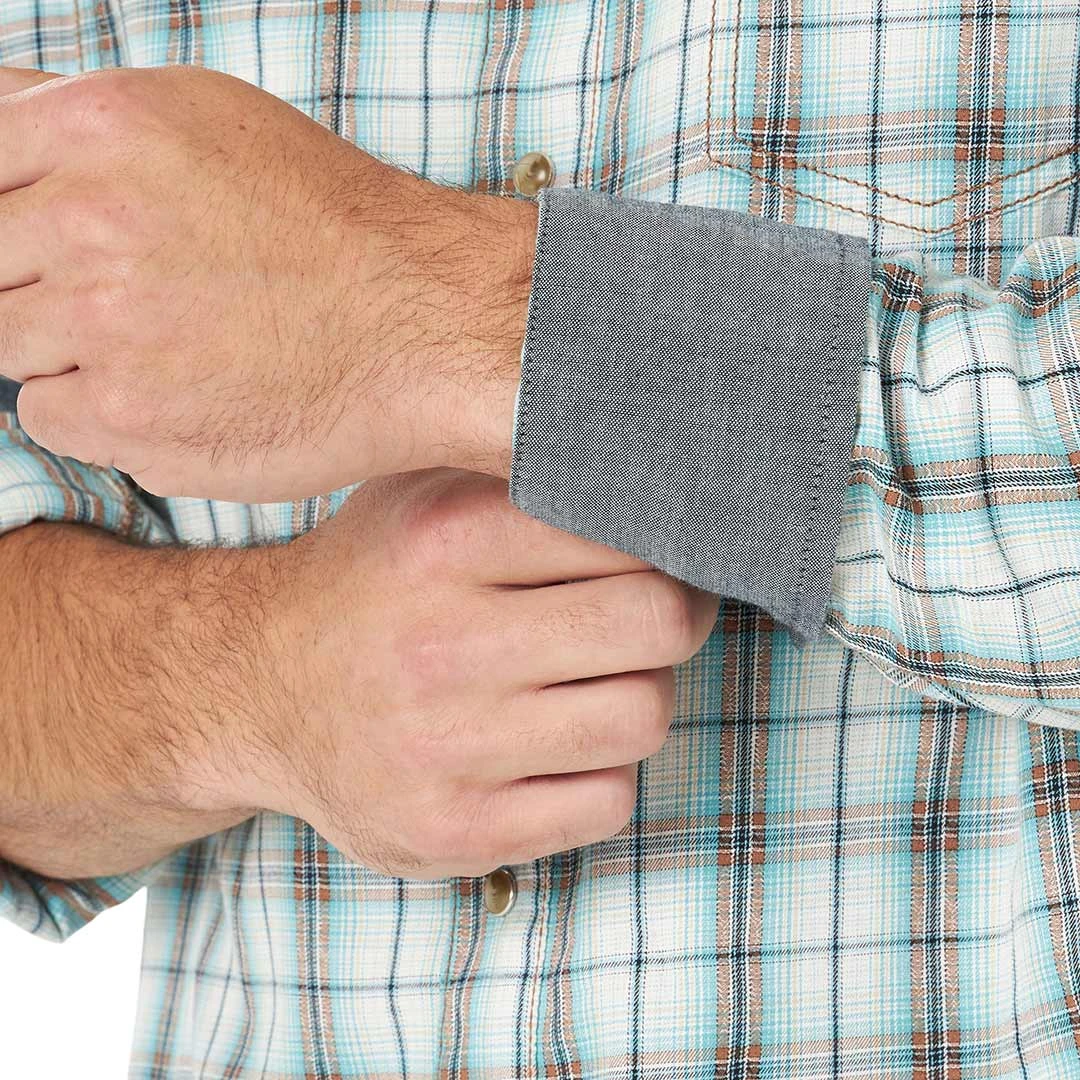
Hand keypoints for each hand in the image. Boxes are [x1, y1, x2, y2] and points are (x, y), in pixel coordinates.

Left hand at [0, 66, 535, 500]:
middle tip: (133, 298)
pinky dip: (96, 412)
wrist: (424, 327)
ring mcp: (101, 325)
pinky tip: (174, 394)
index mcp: (102, 127)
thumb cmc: (332, 227)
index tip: (50, 248)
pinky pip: (47, 416)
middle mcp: (87, 221)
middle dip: (38, 280)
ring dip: (67, 348)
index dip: (12, 214)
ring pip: (7, 342)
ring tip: (166, 346)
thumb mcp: (210, 120)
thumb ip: (82, 125)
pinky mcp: (126, 419)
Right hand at [203, 470, 718, 877]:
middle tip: (647, 618)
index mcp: (442, 539)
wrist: (254, 691)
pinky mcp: (453, 831)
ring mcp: (445, 748)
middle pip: (657, 624)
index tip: (656, 554)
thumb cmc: (369, 582)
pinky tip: (556, 747)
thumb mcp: (421, 491)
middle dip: (671, 618)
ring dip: (637, 697)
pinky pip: (608, 802)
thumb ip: (524, 468)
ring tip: (592, 681)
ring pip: (642, 717)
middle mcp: (442, 644)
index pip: (630, 533)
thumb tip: (661, 468)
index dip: (663, 543)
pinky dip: (602, 772)